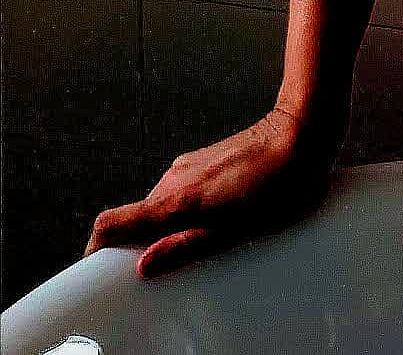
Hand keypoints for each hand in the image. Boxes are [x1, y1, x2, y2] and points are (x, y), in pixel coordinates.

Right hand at [82, 106, 339, 278]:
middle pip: (137, 219)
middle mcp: (174, 178)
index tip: (102, 272)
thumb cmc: (278, 184)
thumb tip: (144, 265)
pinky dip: (189, 212)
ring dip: (172, 228)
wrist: (304, 131)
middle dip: (143, 246)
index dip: (97, 249)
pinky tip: (221, 219)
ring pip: (164, 205)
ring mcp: (190, 165)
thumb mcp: (236, 227)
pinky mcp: (208, 160)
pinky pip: (184, 192)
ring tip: (204, 244)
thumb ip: (188, 245)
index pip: (111, 222)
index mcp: (175, 199)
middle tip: (167, 270)